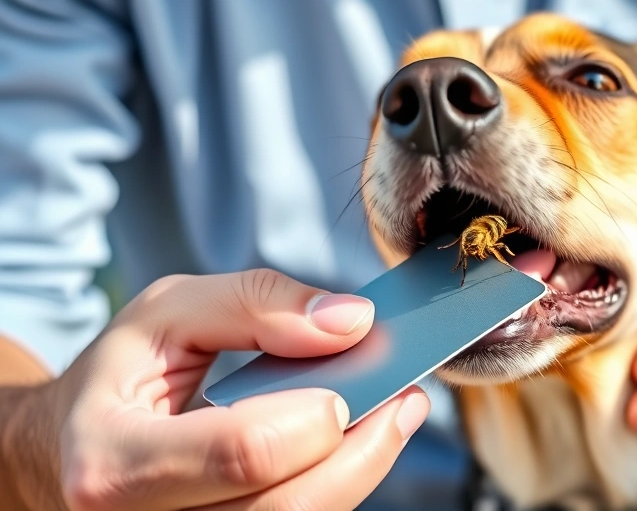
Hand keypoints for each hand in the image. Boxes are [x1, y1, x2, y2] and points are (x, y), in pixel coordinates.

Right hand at [19, 269, 429, 510]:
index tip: (357, 371)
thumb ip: (257, 304)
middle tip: (408, 397)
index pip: (245, 452)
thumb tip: (351, 321)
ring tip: (391, 415)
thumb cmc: (120, 378)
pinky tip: (351, 445)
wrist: (69, 451)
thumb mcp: (166, 312)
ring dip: (362, 469)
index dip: (318, 414)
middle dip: (366, 448)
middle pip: (290, 505)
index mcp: (115, 462)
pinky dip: (336, 485)